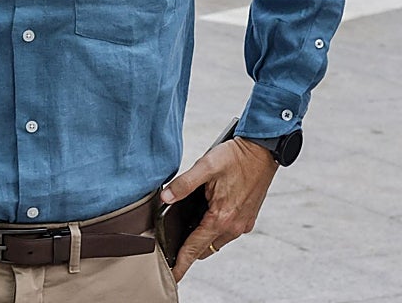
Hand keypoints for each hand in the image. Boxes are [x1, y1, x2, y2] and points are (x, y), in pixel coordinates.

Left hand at [159, 137, 277, 281]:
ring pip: (216, 241)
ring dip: (201, 240)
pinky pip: (226, 232)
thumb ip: (183, 184)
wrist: (263, 152)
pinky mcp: (247, 218)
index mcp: (222, 217)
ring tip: (183, 233)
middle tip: (170, 249)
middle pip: (204, 248)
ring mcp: (242, 223)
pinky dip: (213, 231)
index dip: (181, 262)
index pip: (195, 247)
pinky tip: (203, 218)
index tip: (172, 275)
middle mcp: (234, 226)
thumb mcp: (206, 166)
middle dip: (188, 251)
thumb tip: (165, 198)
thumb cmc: (236, 157)